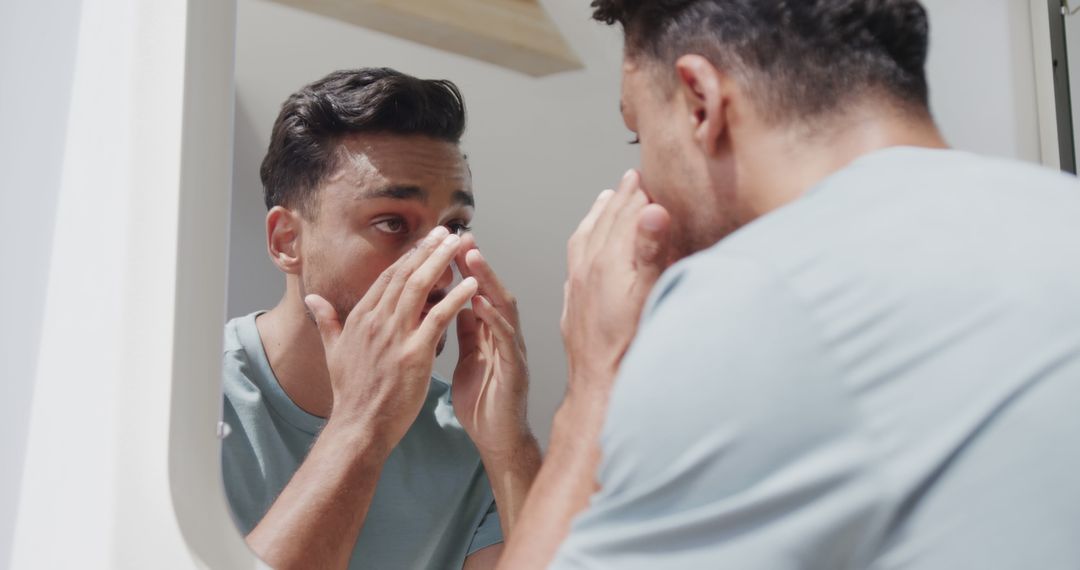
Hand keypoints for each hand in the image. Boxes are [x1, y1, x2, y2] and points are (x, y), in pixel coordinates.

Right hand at [305, 226, 478, 456]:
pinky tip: (472, 284)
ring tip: (461, 246)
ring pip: (421, 288)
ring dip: (442, 263)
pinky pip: (439, 317)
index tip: (424, 241)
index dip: (407, 257)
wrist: (358, 426)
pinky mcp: (414, 354)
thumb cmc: (350, 393)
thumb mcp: (333, 351)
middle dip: (428, 250)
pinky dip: (456, 297)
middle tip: (448, 232)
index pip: (387, 278)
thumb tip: (312, 297)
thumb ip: (327, 320)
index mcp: (359, 318)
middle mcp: (376, 321)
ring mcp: (395, 336)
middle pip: (405, 275)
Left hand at [452, 233, 534, 457]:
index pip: (477, 292)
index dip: (465, 268)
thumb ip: (465, 333)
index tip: (447, 243)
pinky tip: (479, 303)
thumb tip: (453, 305)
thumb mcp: (468, 359)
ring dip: (487, 281)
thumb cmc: (483, 403)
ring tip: (471, 257)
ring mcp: (513, 350)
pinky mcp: (516, 369)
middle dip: (478, 263)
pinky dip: (493, 319)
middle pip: (492, 290)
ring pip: (503, 306)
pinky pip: (506, 338)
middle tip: (462, 236)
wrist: (497, 441)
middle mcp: (505, 335)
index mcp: (490, 333)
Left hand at [561, 169, 670, 399]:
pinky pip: (575, 262)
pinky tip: (587, 248)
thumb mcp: (646, 294)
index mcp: (606, 262)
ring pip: (585, 240)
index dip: (638, 194)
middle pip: (603, 223)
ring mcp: (578, 288)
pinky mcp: (575, 306)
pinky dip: (584, 243)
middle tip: (631, 178)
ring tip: (606, 200)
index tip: (646, 174)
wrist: (600, 386)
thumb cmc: (627, 347)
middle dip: (619, 199)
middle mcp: (587, 270)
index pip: (624, 216)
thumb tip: (653, 210)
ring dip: (598, 216)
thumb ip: (650, 250)